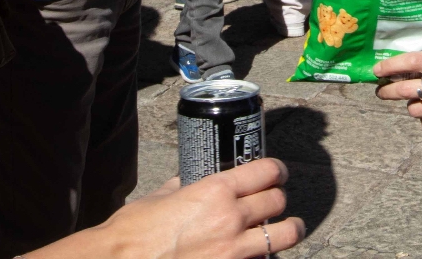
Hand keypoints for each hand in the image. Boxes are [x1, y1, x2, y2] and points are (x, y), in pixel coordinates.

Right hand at [53, 159, 302, 257]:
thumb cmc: (133, 232)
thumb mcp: (161, 197)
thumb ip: (183, 187)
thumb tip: (190, 180)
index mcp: (214, 191)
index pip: (265, 172)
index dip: (276, 170)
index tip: (278, 173)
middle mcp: (230, 218)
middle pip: (277, 201)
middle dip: (279, 199)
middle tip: (276, 200)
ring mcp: (233, 250)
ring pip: (284, 234)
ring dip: (288, 229)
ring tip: (288, 228)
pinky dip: (263, 257)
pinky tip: (258, 255)